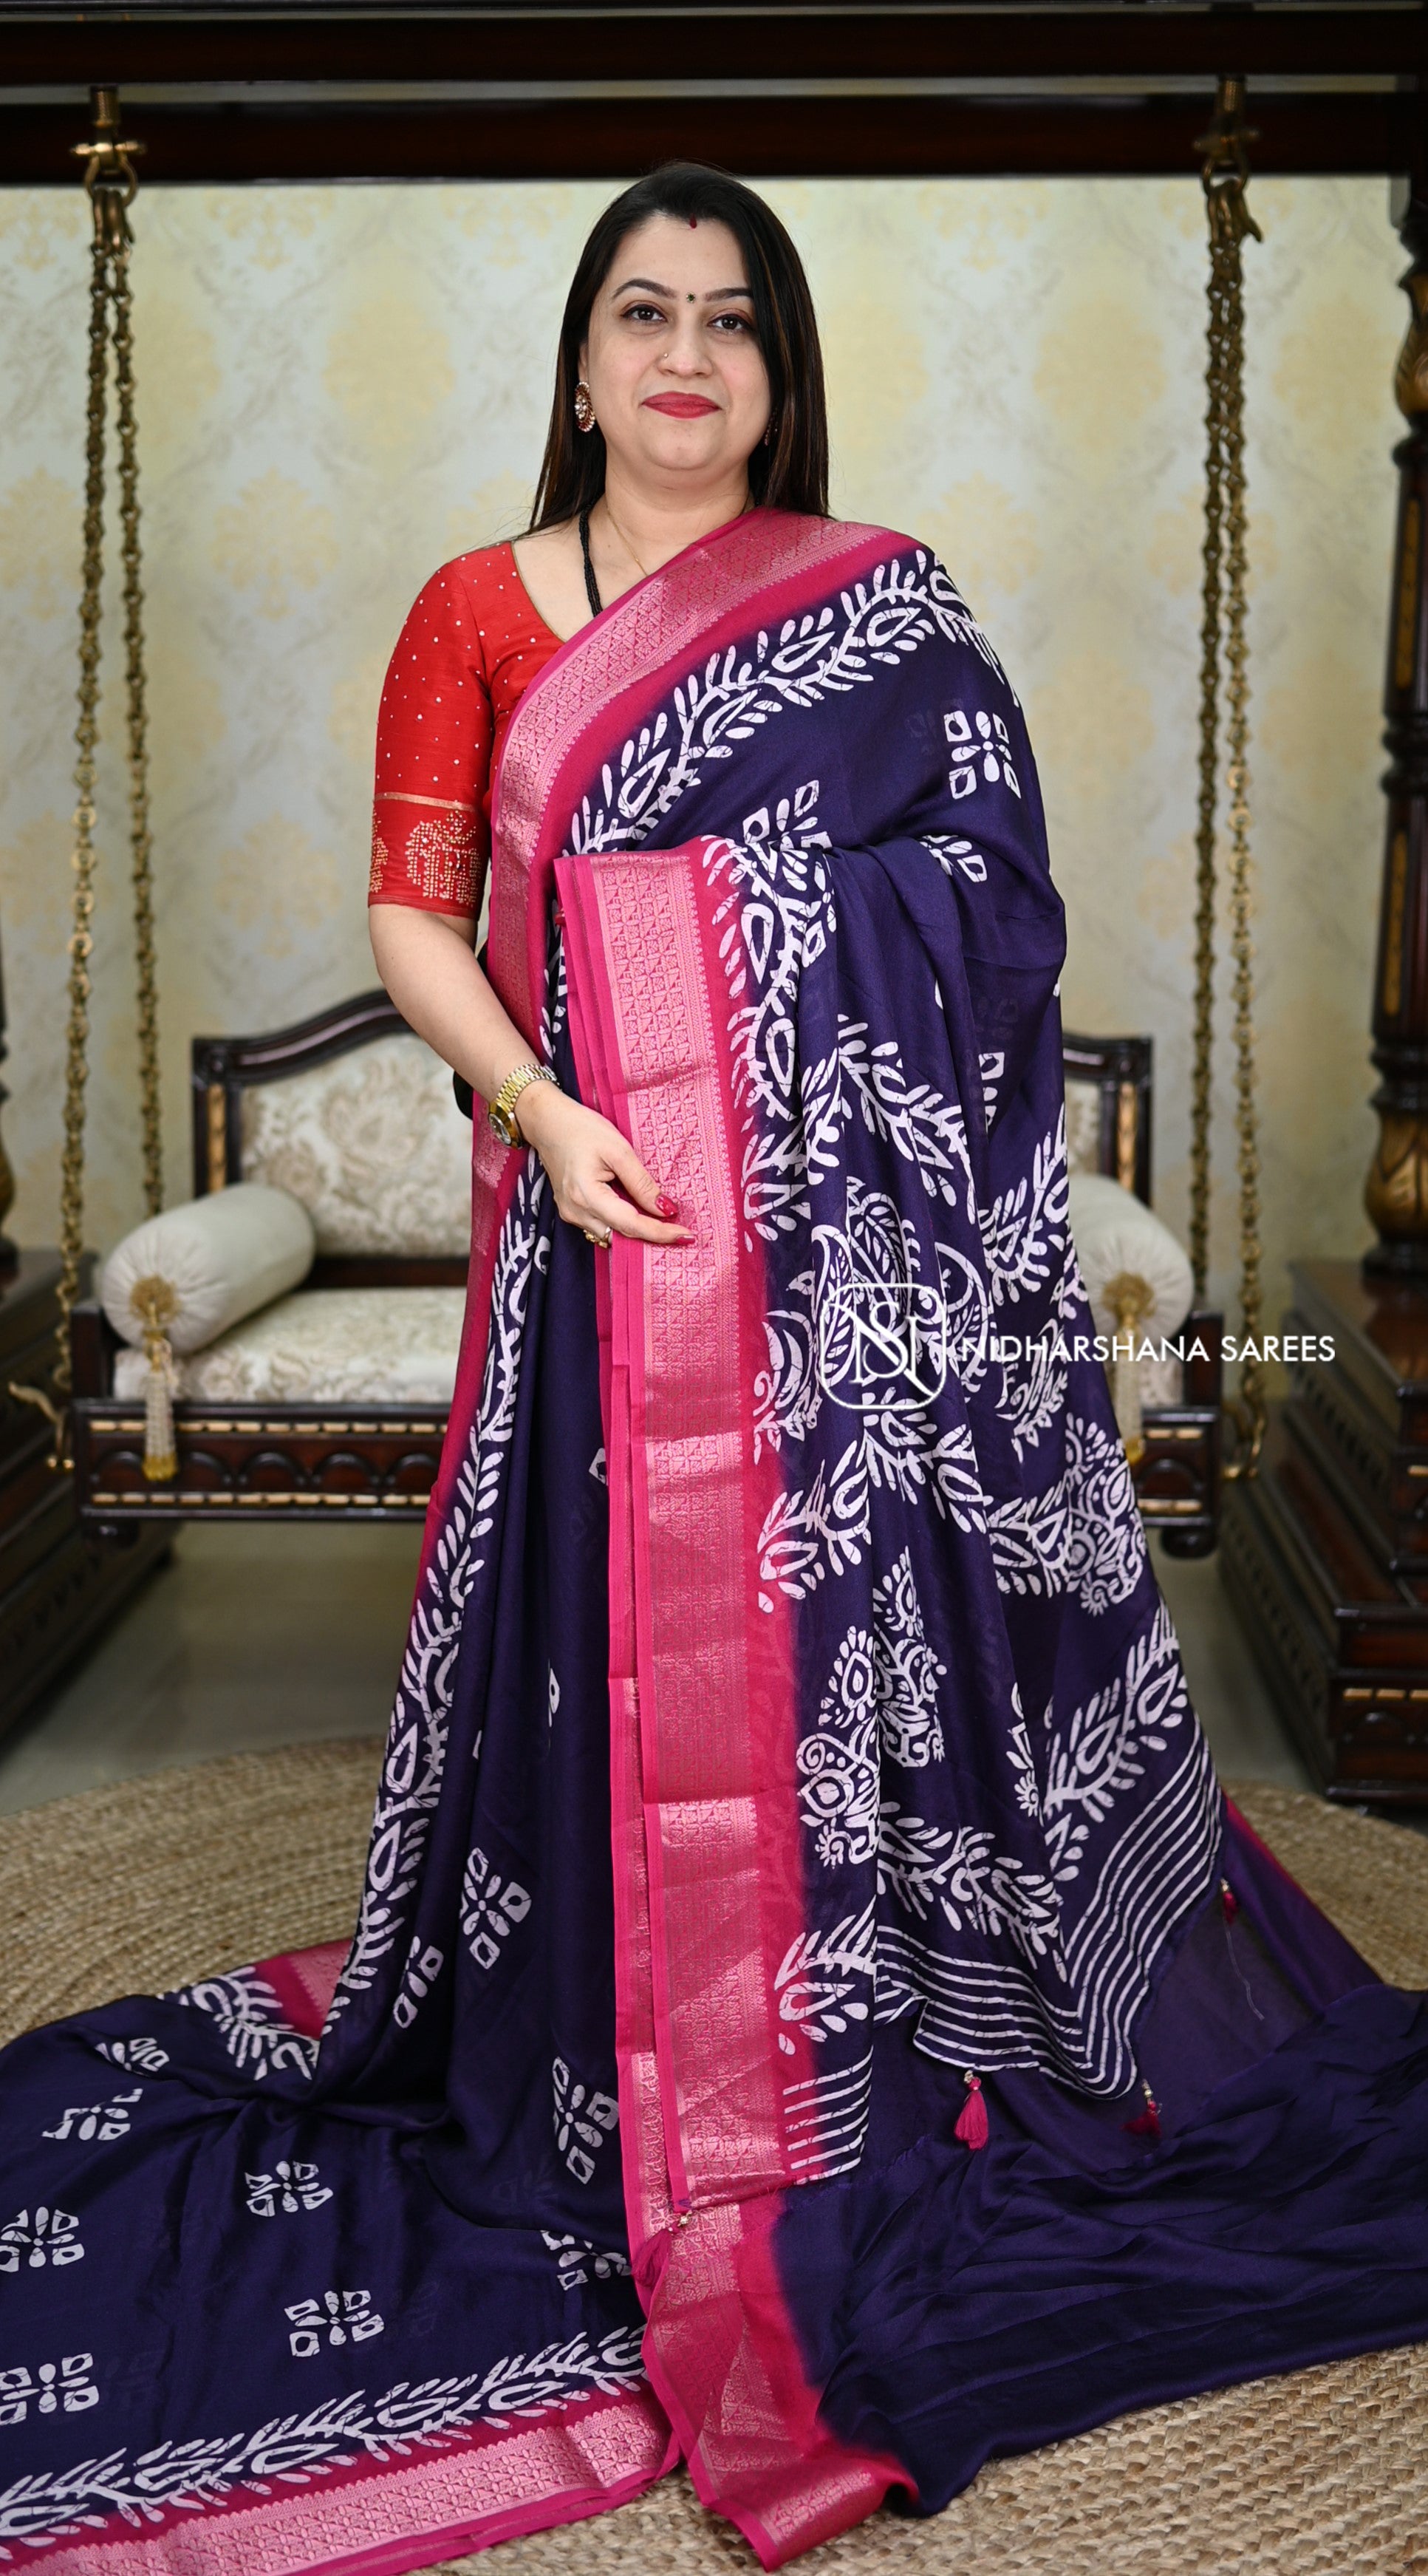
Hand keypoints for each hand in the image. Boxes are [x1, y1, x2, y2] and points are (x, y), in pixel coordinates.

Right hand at [515, 1083, 690, 1245]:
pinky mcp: (572, 1211)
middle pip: (621, 1236)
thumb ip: (641, 1183)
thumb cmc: (580, 1129)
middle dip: (652, 1237)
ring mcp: (571, 1214)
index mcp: (586, 1196)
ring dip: (638, 1233)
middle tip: (682, 1234)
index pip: (630, 1225)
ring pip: (612, 1235)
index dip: (659, 1233)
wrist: (547, 1122)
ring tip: (666, 1226)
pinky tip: (641, 1216)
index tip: (686, 1235)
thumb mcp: (618, 1149)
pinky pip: (603, 1226)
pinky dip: (623, 1225)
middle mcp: (575, 1212)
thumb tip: (665, 1209)